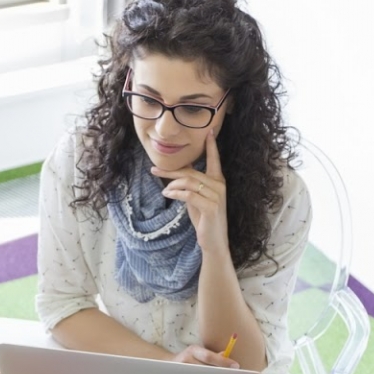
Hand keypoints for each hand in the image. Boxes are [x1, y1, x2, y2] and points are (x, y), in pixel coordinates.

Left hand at [153, 127, 227, 255]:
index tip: (209, 131)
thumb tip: (179, 171)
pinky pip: (188, 195)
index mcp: (218, 181)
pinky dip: (175, 193)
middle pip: (191, 172)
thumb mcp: (197, 198)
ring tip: (163, 189)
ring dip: (172, 184)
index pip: (214, 159)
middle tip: (154, 169)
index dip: (211, 146)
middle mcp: (220, 186)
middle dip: (170, 170)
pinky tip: (167, 194)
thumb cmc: (204, 219)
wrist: (214, 242)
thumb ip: (192, 184)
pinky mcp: (211, 207)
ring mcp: (217, 196)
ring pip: (188, 182)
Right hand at [171, 344, 237, 368]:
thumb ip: (214, 356)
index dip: (223, 361)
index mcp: (194, 350)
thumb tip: (227, 355)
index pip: (209, 356)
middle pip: (206, 369)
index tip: (236, 366)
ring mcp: (181, 370)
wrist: (168, 365)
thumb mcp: (200, 353)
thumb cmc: (190, 359)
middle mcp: (186, 359)